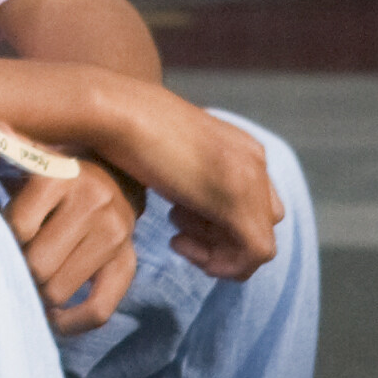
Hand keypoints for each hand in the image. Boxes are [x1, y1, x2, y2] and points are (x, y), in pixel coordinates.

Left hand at [2, 161, 144, 331]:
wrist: (114, 173)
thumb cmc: (58, 171)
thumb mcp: (35, 155)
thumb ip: (13, 147)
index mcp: (63, 175)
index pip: (17, 228)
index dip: (3, 239)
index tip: (0, 236)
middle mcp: (94, 203)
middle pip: (38, 265)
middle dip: (20, 270)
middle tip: (13, 265)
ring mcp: (115, 235)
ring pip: (60, 290)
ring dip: (40, 295)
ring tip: (31, 283)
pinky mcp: (129, 261)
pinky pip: (100, 309)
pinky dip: (73, 322)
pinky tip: (54, 316)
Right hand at [101, 93, 286, 281]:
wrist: (114, 113)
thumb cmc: (126, 132)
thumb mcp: (172, 154)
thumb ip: (194, 176)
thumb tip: (190, 210)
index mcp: (243, 147)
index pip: (257, 204)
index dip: (223, 224)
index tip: (180, 223)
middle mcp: (255, 160)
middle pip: (262, 224)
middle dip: (223, 241)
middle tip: (179, 234)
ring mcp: (249, 179)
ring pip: (261, 243)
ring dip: (218, 254)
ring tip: (175, 236)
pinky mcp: (236, 200)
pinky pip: (256, 252)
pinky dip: (223, 264)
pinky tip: (178, 245)